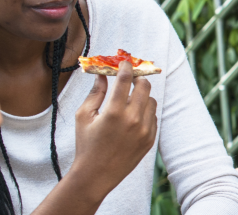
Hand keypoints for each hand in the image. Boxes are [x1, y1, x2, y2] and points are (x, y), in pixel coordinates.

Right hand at [69, 61, 157, 198]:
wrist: (96, 175)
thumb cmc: (86, 145)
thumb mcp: (84, 117)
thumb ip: (96, 93)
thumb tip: (103, 75)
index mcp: (114, 112)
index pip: (125, 80)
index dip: (125, 67)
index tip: (124, 62)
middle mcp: (133, 119)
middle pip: (144, 86)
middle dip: (137, 79)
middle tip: (129, 79)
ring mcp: (145, 130)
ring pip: (151, 101)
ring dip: (141, 96)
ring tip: (127, 101)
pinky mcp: (151, 139)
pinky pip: (153, 116)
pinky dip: (145, 112)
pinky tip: (132, 117)